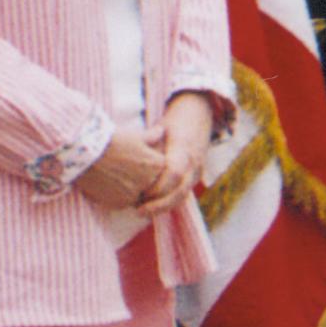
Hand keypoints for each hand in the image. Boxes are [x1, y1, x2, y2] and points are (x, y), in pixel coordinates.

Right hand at [76, 126, 172, 209]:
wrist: (86, 153)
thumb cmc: (112, 140)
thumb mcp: (135, 135)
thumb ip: (152, 136)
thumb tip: (161, 131)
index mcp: (156, 165)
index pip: (161, 170)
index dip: (150, 165)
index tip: (139, 160)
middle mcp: (149, 182)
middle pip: (151, 185)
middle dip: (142, 179)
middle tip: (126, 169)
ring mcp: (134, 195)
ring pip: (137, 196)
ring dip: (131, 189)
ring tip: (116, 177)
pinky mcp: (119, 204)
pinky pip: (123, 203)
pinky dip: (118, 196)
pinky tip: (108, 185)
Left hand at [137, 88, 220, 214]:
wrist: (199, 114)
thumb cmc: (174, 121)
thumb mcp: (161, 127)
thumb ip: (149, 144)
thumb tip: (127, 159)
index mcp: (184, 149)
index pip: (173, 174)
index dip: (157, 186)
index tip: (140, 192)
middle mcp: (193, 163)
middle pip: (179, 192)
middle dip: (159, 204)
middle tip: (138, 209)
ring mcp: (196, 172)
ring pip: (182, 197)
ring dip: (162, 207)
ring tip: (141, 212)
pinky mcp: (194, 178)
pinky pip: (182, 195)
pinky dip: (167, 203)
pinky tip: (151, 208)